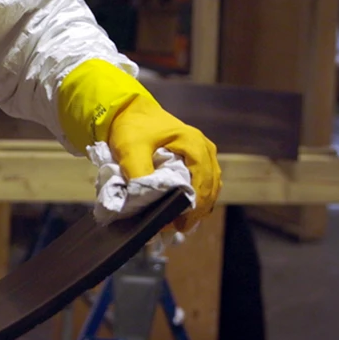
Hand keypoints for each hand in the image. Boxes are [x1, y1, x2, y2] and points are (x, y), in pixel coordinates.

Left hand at [108, 95, 220, 230]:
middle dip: (196, 210)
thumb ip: (139, 175)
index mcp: (193, 143)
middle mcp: (204, 148)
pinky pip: (203, 182)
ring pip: (209, 187)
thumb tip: (146, 203)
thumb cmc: (131, 128)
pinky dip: (195, 198)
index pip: (203, 181)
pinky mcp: (196, 159)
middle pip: (210, 187)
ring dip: (197, 206)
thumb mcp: (130, 150)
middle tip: (178, 229)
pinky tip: (182, 211)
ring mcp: (203, 153)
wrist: (128, 111)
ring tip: (179, 223)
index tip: (181, 224)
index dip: (194, 206)